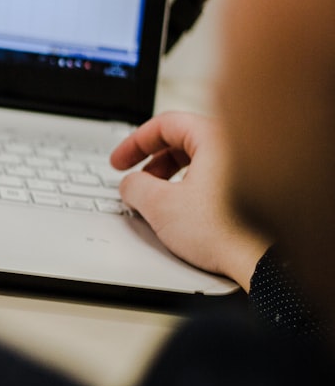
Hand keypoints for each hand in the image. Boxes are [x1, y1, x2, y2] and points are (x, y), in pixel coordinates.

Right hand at [109, 111, 268, 290]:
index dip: (134, 143)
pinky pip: (214, 175)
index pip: (165, 124)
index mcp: (214, 137)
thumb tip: (130, 184)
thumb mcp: (161, 206)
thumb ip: (134, 186)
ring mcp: (247, 166)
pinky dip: (192, 185)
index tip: (120, 161)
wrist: (264, 261)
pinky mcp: (253, 188)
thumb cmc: (225, 230)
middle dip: (152, 162)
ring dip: (171, 176)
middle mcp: (235, 145)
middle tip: (136, 179)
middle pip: (182, 141)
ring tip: (158, 199)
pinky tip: (184, 209)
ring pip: (198, 159)